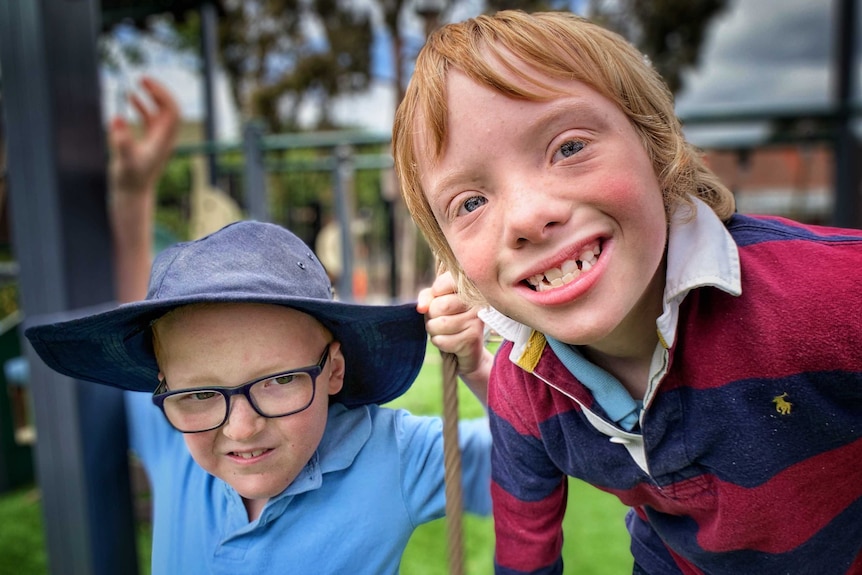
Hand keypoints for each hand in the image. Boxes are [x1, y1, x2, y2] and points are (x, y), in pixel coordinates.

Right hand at [109, 76, 179, 197]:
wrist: (132, 194)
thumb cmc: (129, 180)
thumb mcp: (124, 160)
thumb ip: (121, 141)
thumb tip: (117, 117)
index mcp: (163, 140)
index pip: (172, 111)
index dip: (162, 94)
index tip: (145, 83)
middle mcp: (164, 138)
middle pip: (170, 108)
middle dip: (159, 92)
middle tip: (143, 78)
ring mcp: (157, 139)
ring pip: (160, 112)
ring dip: (152, 97)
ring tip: (138, 82)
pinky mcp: (148, 142)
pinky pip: (150, 119)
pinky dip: (142, 107)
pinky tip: (131, 98)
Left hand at [418, 271, 491, 404]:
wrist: (464, 354)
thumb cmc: (448, 324)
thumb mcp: (435, 305)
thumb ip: (427, 297)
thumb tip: (421, 307)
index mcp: (467, 289)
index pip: (444, 282)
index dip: (435, 293)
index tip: (439, 301)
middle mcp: (475, 302)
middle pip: (440, 306)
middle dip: (432, 317)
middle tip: (440, 321)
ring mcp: (476, 320)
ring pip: (440, 324)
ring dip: (434, 332)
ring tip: (444, 333)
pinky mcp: (473, 338)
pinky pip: (442, 340)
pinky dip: (440, 343)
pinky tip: (450, 344)